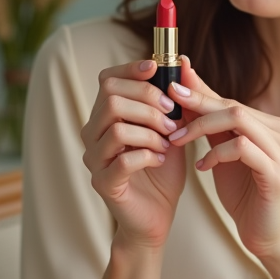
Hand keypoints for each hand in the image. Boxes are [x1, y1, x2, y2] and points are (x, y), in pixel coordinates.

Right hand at [82, 59, 185, 248]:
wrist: (156, 215)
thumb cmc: (161, 170)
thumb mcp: (172, 130)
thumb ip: (174, 101)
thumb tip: (186, 62)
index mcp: (106, 116)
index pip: (108, 80)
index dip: (131, 69)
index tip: (156, 69)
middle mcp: (93, 133)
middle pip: (112, 98)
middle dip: (148, 102)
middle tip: (172, 118)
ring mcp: (94, 158)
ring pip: (116, 127)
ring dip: (150, 131)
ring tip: (168, 143)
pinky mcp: (103, 182)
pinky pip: (122, 160)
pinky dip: (148, 156)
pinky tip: (160, 160)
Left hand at [167, 57, 279, 258]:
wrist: (266, 234)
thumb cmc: (244, 194)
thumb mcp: (221, 153)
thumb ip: (210, 125)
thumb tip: (184, 92)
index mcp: (269, 125)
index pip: (229, 100)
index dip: (200, 90)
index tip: (172, 82)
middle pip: (233, 105)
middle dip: (197, 103)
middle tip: (168, 102)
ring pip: (238, 120)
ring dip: (201, 126)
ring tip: (177, 140)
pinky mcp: (277, 172)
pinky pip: (242, 148)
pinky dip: (216, 153)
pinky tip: (201, 166)